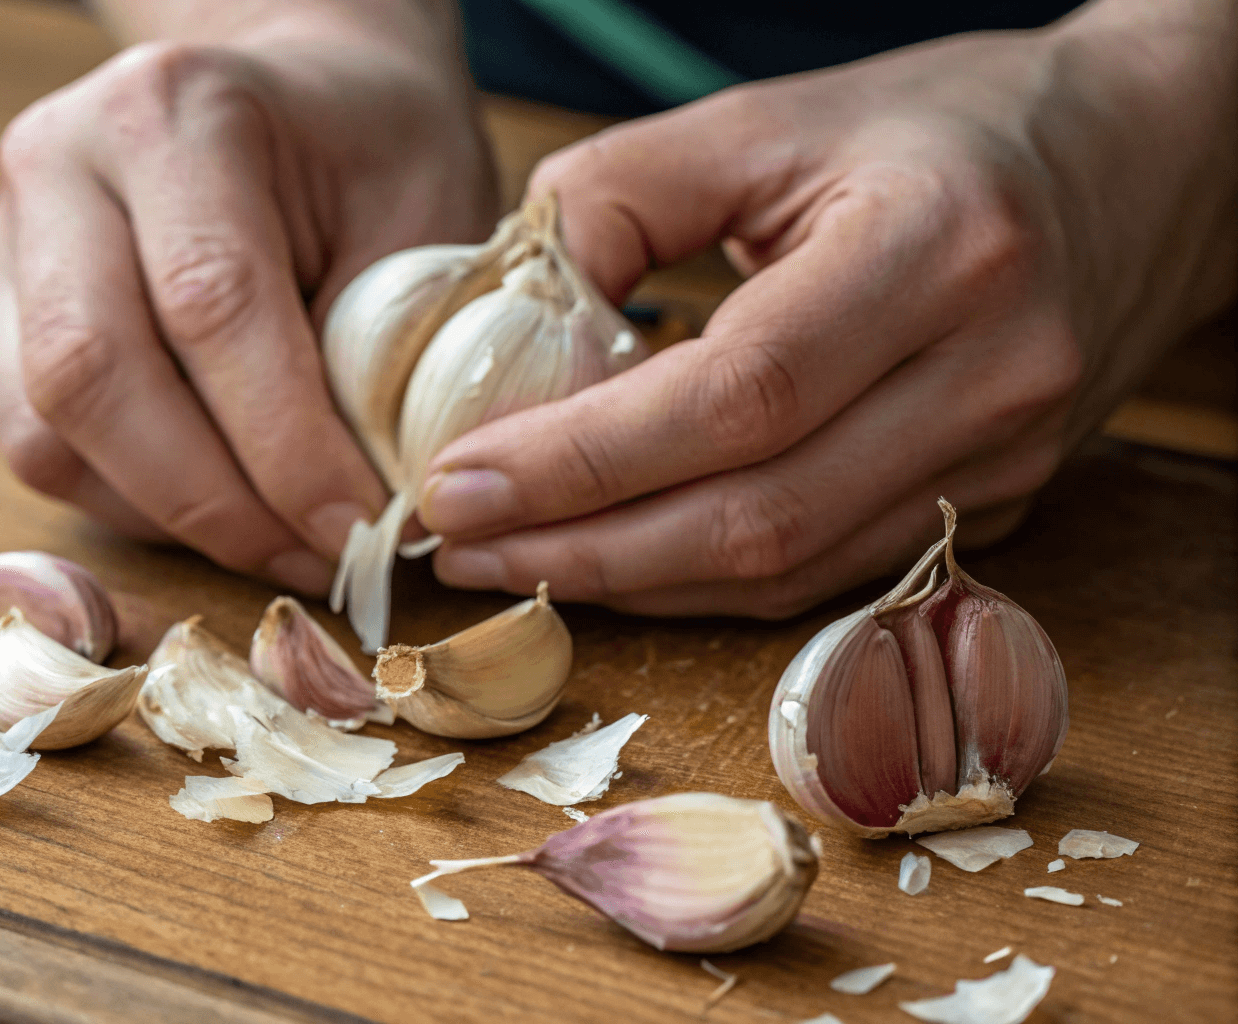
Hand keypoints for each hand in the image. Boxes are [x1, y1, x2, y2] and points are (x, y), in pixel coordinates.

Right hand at [0, 4, 496, 594]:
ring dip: (166, 515)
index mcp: (174, 111)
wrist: (296, 100)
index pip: (209, 303)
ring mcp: (8, 240)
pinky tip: (218, 503)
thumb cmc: (371, 155)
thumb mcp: (422, 218)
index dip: (284, 442)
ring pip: (44, 429)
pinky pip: (39, 447)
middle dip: (210, 501)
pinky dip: (131, 504)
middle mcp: (60, 162)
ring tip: (275, 537)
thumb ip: (389, 351)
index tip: (359, 526)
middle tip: (312, 555)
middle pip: (90, 372)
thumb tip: (367, 515)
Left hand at [417, 0, 1236, 617]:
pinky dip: (705, 581)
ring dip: (634, 581)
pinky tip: (618, 560)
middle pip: (759, 512)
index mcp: (937, 246)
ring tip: (514, 559)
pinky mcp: (997, 505)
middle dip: (586, 544)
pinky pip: (825, 573)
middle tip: (457, 545)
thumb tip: (499, 326)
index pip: (740, 393)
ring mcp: (1006, 456)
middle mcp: (992, 371)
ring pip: (788, 568)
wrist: (1135, 162)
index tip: (458, 481)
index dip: (585, 456)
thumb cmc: (933, 127)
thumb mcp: (765, 120)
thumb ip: (615, 202)